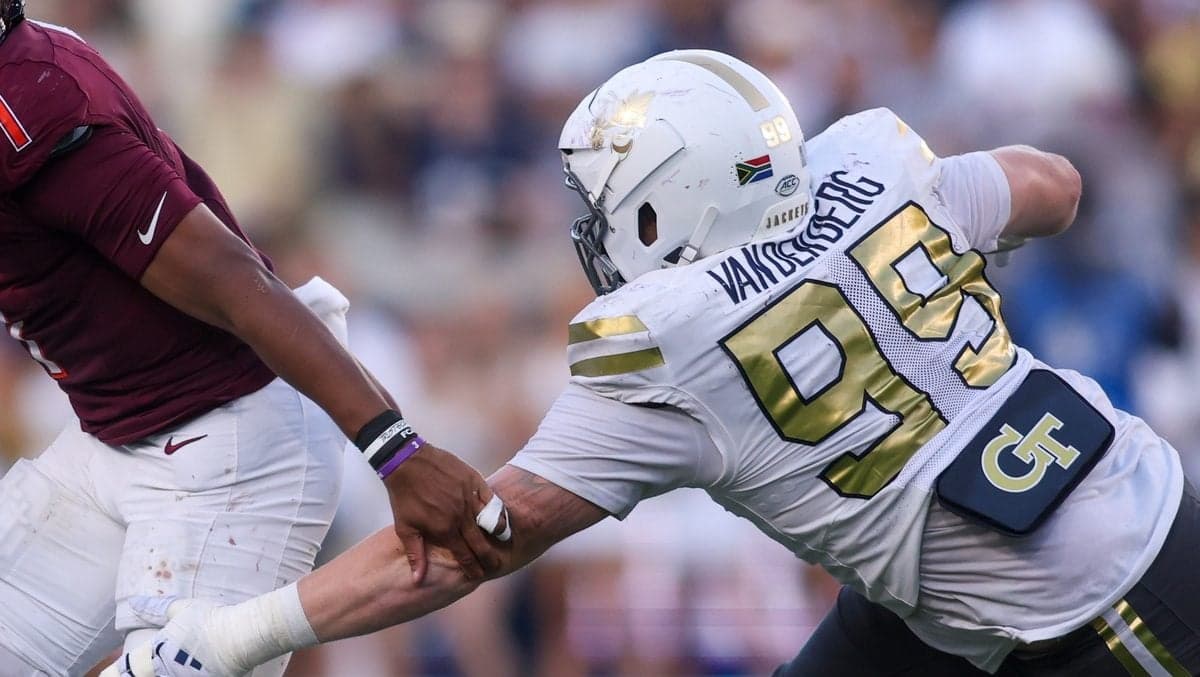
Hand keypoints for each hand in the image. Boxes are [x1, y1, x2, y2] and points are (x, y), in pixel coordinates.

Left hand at [100, 598, 231, 676]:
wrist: (241, 636)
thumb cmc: (211, 619)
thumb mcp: (182, 609)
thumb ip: (156, 608)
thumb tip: (134, 602)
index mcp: (154, 654)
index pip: (122, 671)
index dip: (112, 673)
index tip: (107, 673)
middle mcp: (163, 673)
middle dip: (135, 675)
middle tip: (137, 670)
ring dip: (165, 673)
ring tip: (173, 668)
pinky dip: (188, 676)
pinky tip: (192, 671)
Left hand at [382, 442, 502, 581]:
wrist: (406, 461)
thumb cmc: (404, 496)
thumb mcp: (405, 527)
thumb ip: (415, 554)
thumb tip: (417, 580)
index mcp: (444, 530)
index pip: (465, 556)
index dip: (473, 568)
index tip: (479, 576)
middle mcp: (460, 516)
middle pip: (481, 543)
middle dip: (490, 558)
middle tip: (497, 566)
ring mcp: (469, 498)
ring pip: (491, 521)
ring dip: (498, 534)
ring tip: (504, 542)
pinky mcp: (473, 481)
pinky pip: (491, 498)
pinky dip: (497, 510)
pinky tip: (500, 515)